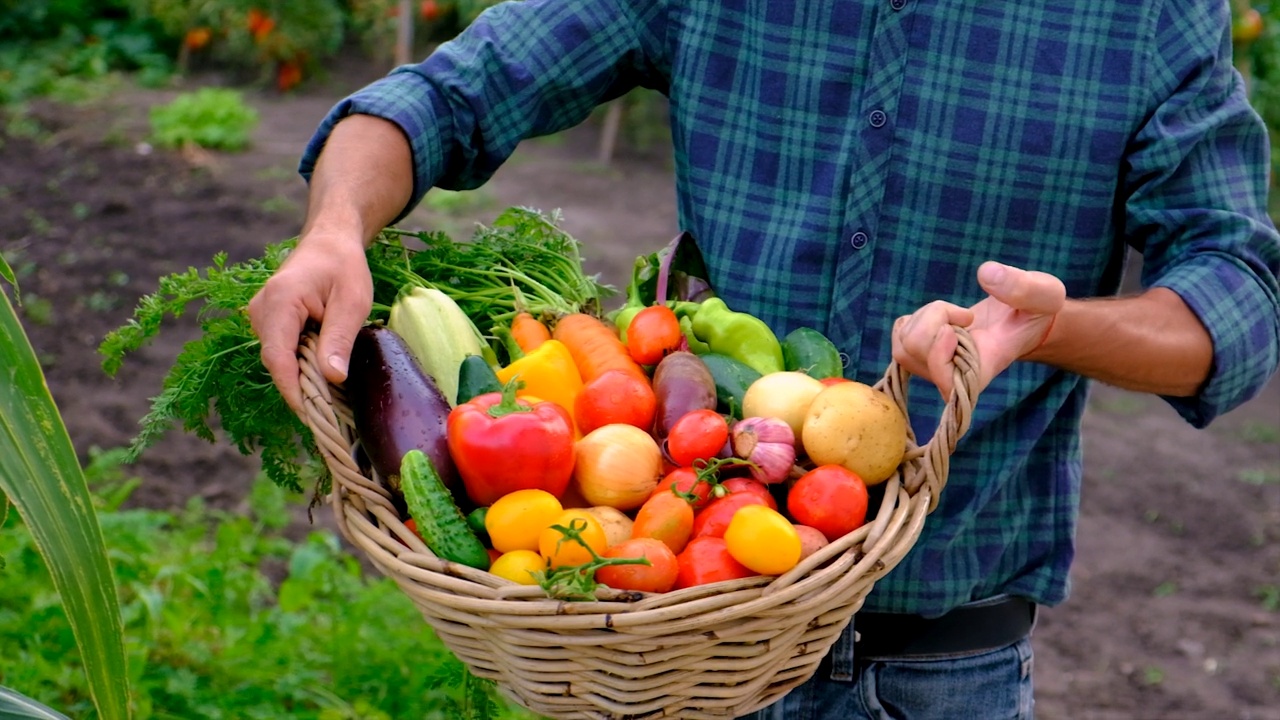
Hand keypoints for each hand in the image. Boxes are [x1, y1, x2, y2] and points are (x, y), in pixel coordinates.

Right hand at [247, 233, 372, 412]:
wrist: (330, 243)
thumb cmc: (344, 267)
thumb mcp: (352, 302)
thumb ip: (340, 338)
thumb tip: (333, 378)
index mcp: (279, 302)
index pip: (277, 357)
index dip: (293, 390)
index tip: (312, 417)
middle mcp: (261, 310)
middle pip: (277, 362)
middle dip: (302, 389)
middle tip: (333, 414)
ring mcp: (261, 317)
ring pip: (279, 360)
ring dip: (303, 378)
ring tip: (333, 396)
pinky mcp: (269, 323)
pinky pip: (282, 352)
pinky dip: (301, 365)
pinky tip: (324, 373)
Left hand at [892, 262, 1065, 396]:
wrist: (1021, 318)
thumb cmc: (1036, 310)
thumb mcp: (1045, 294)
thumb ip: (1023, 287)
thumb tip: (986, 274)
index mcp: (984, 367)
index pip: (947, 384)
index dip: (938, 357)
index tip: (955, 329)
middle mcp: (955, 374)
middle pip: (913, 354)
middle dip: (933, 319)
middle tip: (965, 314)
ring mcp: (936, 366)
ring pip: (903, 346)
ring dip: (924, 317)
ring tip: (954, 314)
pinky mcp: (923, 353)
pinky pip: (900, 336)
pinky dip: (914, 319)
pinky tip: (939, 317)